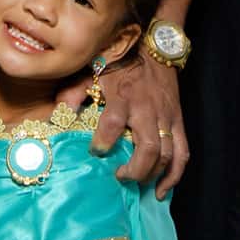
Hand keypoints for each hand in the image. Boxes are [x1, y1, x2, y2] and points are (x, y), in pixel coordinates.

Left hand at [75, 55, 186, 196]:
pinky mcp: (178, 122)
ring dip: (152, 175)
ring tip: (137, 185)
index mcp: (123, 97)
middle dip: (135, 170)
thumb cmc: (120, 61)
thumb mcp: (92, 72)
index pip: (113, 123)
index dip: (103, 141)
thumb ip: (74, 93)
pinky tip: (162, 190)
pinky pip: (182, 152)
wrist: (154, 48)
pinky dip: (174, 175)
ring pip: (166, 154)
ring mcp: (166, 118)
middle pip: (148, 148)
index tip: (95, 151)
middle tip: (119, 176)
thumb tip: (57, 115)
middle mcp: (147, 110)